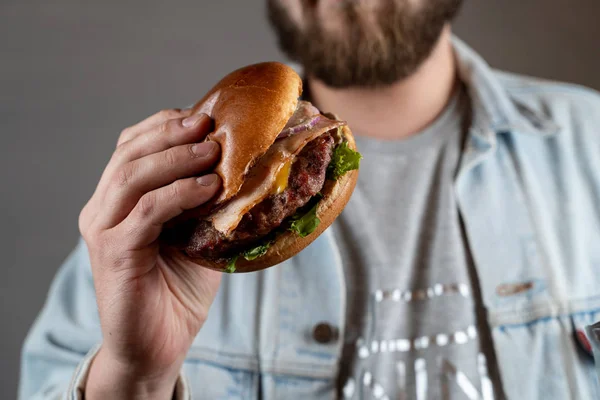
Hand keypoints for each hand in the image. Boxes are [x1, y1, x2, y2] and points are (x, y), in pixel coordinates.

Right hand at [78, 109, 222, 398]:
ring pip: (133, 176)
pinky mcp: (114, 253)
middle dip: (170, 133)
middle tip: (208, 124)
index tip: (203, 115)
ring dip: (176, 158)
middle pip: (129, 153)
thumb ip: (205, 199)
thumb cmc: (179, 287)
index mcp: (118, 199)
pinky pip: (147, 211)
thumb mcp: (196, 232)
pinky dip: (179, 193)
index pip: (132, 146)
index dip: (164, 125)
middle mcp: (102, 209)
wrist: (159, 343)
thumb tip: (242, 163)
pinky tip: (209, 187)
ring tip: (213, 151)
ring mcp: (103, 230)